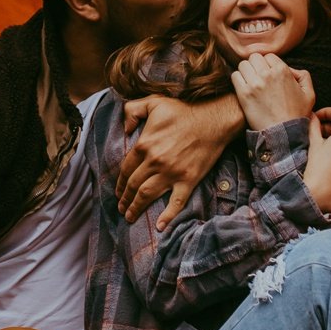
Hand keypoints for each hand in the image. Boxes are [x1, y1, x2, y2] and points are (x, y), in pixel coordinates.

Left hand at [117, 93, 244, 226]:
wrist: (213, 120)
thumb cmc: (183, 110)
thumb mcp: (153, 102)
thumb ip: (132, 110)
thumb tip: (124, 128)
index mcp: (144, 145)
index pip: (126, 169)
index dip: (119, 183)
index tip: (117, 192)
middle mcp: (155, 162)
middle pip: (134, 185)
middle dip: (125, 199)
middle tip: (121, 208)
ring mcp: (171, 173)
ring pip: (147, 196)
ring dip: (136, 208)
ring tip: (130, 217)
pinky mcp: (188, 180)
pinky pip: (176, 202)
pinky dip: (168, 216)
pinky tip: (160, 227)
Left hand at [230, 54, 314, 130]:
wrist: (283, 133)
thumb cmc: (296, 115)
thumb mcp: (309, 94)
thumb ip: (303, 76)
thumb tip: (291, 69)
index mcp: (283, 71)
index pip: (268, 56)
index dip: (268, 64)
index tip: (268, 74)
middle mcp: (267, 74)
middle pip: (254, 57)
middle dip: (256, 65)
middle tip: (258, 76)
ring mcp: (254, 83)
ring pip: (243, 64)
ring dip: (246, 71)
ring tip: (250, 81)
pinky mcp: (244, 94)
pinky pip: (234, 76)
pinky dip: (238, 80)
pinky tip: (243, 87)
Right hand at [302, 108, 330, 214]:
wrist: (324, 196)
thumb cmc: (318, 169)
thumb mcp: (313, 144)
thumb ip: (313, 126)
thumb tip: (312, 117)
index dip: (327, 112)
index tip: (317, 117)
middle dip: (329, 128)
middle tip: (315, 133)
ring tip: (321, 148)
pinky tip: (329, 162)